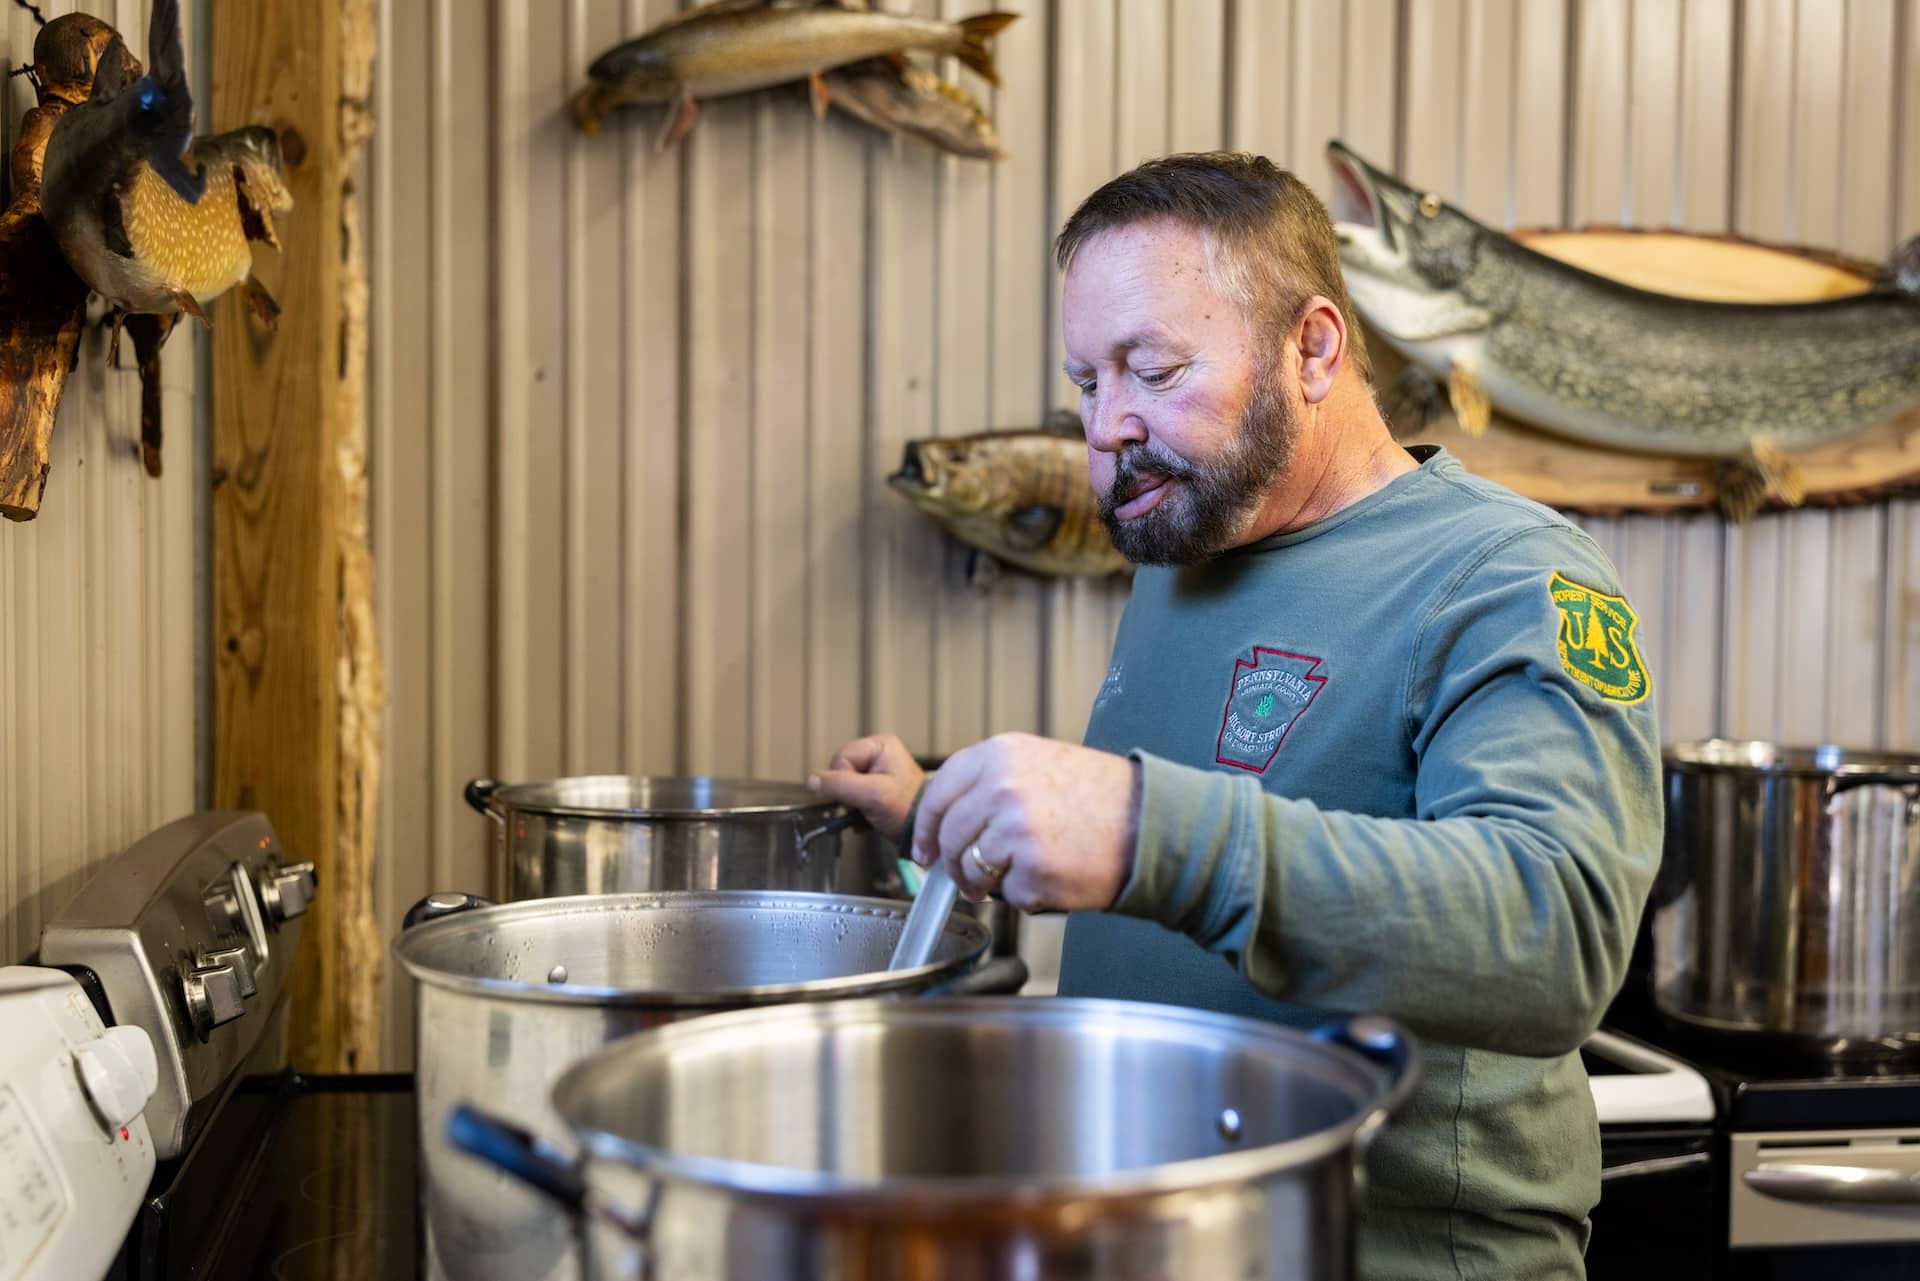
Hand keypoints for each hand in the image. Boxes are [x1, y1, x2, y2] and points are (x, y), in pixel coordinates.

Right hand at [807, 734, 925, 843]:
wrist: (925, 835)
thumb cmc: (907, 810)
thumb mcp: (871, 795)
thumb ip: (839, 785)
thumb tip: (812, 781)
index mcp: (880, 746)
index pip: (841, 758)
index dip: (842, 780)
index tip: (856, 796)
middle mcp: (879, 755)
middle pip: (841, 772)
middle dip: (847, 794)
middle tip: (864, 806)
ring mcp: (878, 773)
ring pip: (844, 787)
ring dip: (851, 805)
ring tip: (868, 814)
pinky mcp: (877, 791)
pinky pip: (852, 798)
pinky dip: (856, 812)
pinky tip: (867, 820)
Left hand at [910, 733, 1137, 911]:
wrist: (1152, 823)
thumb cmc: (1103, 797)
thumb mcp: (1041, 763)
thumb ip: (992, 782)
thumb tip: (952, 819)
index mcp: (1000, 755)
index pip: (940, 792)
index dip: (926, 827)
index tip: (924, 849)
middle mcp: (1001, 788)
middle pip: (949, 837)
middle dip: (952, 865)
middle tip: (966, 879)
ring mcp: (1014, 831)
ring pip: (971, 869)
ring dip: (984, 884)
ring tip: (1016, 877)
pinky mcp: (1032, 871)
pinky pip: (1008, 894)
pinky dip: (1025, 895)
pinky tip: (1052, 877)